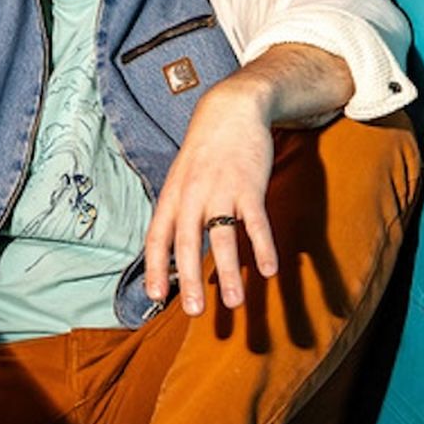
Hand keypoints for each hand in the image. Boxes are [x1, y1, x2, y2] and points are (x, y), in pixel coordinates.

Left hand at [142, 81, 278, 314]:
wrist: (230, 110)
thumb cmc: (204, 152)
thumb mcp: (180, 178)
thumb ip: (178, 212)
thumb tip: (173, 250)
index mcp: (172, 197)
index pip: (157, 238)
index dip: (155, 268)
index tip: (156, 297)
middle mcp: (192, 196)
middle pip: (186, 243)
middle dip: (190, 281)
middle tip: (195, 312)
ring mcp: (221, 191)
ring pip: (222, 237)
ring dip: (229, 273)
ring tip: (236, 303)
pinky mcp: (249, 186)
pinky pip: (256, 222)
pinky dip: (262, 246)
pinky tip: (269, 270)